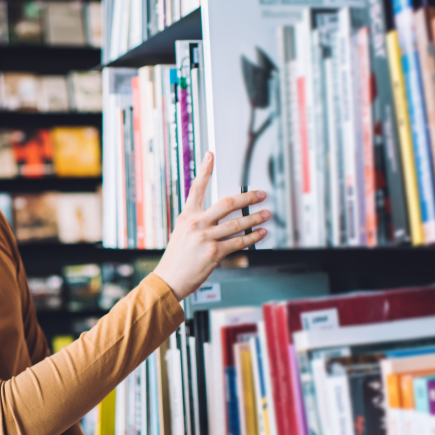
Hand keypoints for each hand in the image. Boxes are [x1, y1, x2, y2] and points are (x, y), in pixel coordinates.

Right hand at [153, 151, 268, 300]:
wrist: (168, 279)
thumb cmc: (176, 259)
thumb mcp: (181, 234)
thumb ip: (197, 223)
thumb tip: (219, 219)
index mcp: (186, 216)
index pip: (196, 188)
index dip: (204, 170)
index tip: (210, 155)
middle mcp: (195, 223)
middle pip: (226, 204)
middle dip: (247, 198)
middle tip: (260, 195)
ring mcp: (205, 237)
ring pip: (236, 223)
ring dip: (254, 219)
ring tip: (265, 215)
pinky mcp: (214, 252)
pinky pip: (238, 242)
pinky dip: (252, 237)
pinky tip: (260, 233)